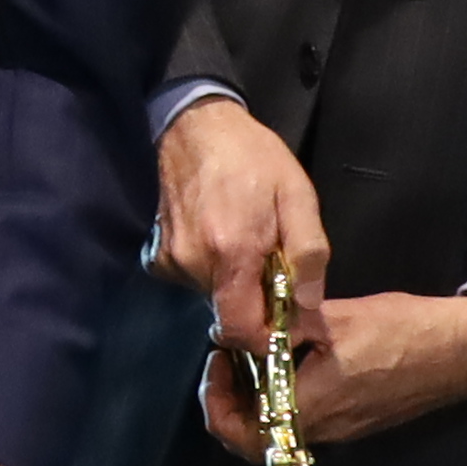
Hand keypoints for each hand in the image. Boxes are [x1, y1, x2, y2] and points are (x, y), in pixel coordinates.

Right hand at [156, 95, 329, 355]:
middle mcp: (195, 264)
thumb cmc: (254, 158)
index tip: (283, 324)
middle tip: (271, 268)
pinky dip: (211, 271)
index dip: (265, 338)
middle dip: (255, 304)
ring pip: (212, 298)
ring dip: (234, 285)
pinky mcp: (159, 254)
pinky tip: (219, 238)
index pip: (242, 329)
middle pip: (229, 314)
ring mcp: (172, 260)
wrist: (198, 127)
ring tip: (246, 244)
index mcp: (233, 252)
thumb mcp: (298, 196)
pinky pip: (193, 281)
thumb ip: (308, 254)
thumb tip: (307, 304)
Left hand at [212, 288, 466, 456]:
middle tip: (226, 361)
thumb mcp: (333, 318)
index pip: (241, 433)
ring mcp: (343, 429)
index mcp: (312, 408)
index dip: (216, 403)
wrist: (462, 349)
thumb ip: (282, 327)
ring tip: (251, 356)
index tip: (216, 362)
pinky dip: (284, 397)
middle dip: (231, 402)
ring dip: (256, 399)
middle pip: (255, 437)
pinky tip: (286, 361)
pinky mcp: (357, 419)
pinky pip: (306, 418)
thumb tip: (239, 328)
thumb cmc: (402, 331)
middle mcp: (324, 430)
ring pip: (280, 428)